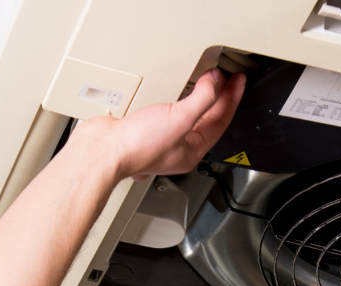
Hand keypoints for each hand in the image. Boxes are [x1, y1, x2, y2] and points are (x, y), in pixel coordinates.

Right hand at [66, 68, 245, 179]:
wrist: (102, 151)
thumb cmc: (137, 147)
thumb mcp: (180, 118)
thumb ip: (202, 98)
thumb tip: (215, 82)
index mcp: (191, 151)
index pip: (220, 122)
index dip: (231, 98)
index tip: (237, 81)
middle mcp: (177, 148)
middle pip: (207, 119)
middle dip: (219, 98)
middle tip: (228, 79)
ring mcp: (160, 139)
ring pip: (187, 116)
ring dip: (198, 99)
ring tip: (207, 83)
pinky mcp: (143, 129)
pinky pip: (167, 112)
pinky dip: (175, 100)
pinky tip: (174, 94)